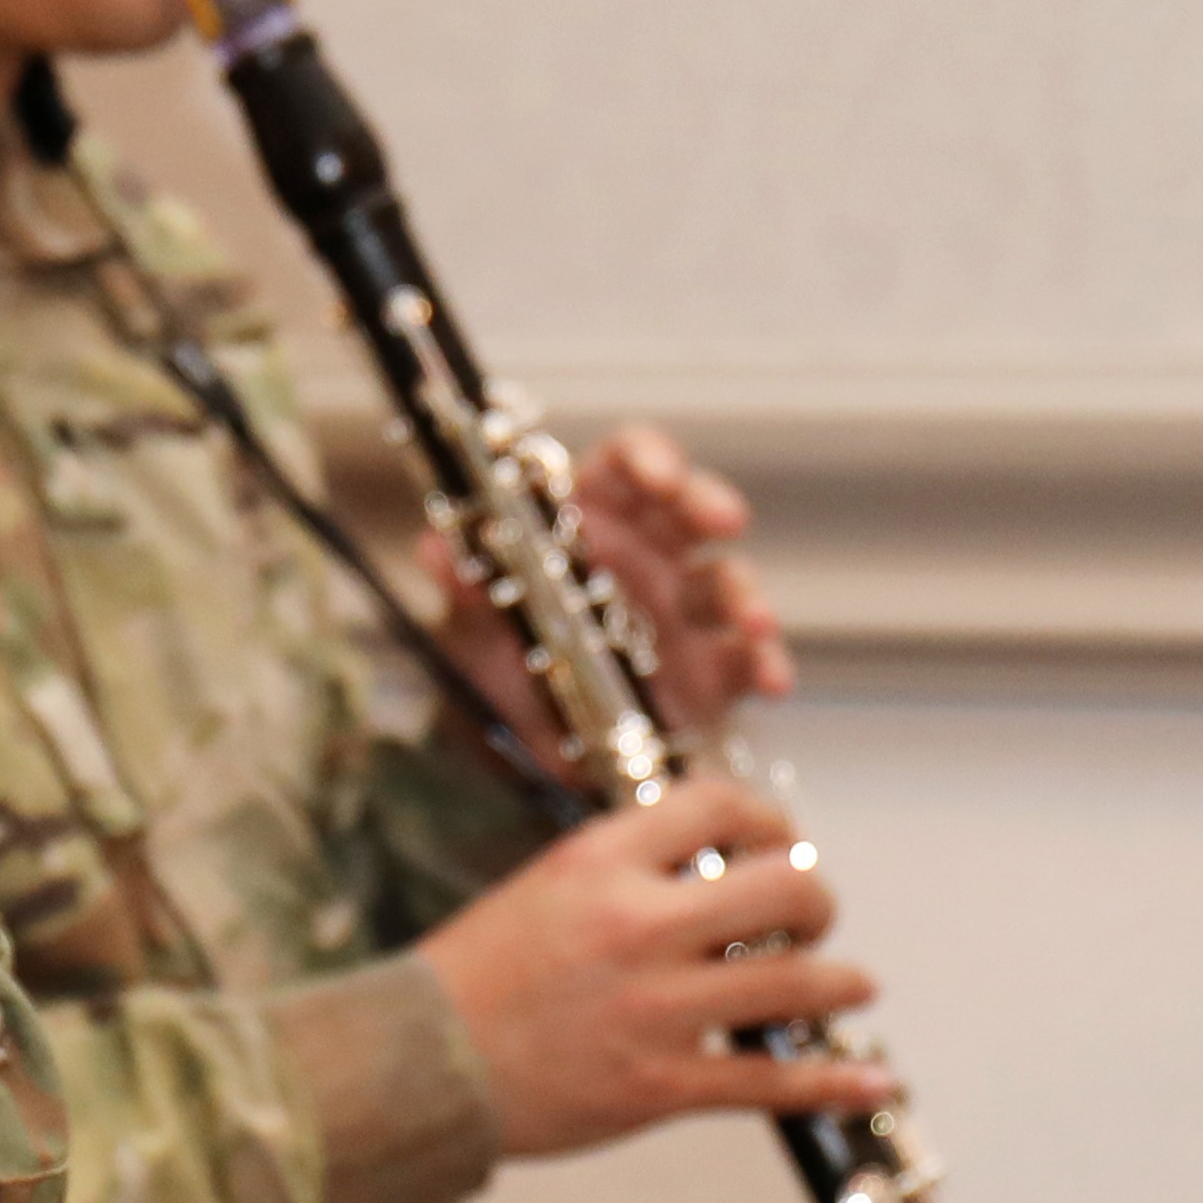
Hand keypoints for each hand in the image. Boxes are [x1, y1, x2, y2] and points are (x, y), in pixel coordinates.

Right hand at [413, 771, 896, 1162]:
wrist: (411, 1067)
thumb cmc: (470, 979)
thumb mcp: (541, 889)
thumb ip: (622, 873)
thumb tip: (708, 869)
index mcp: (600, 863)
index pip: (718, 807)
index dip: (769, 820)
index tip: (780, 839)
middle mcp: (637, 926)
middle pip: (783, 887)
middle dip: (817, 901)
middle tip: (813, 918)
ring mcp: (654, 1009)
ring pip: (794, 982)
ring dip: (841, 982)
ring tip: (854, 986)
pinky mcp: (658, 1085)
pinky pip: (772, 1082)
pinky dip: (835, 1082)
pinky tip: (872, 1082)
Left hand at [441, 423, 790, 755]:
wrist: (518, 745)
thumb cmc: (498, 664)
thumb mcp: (470, 630)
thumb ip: (463, 589)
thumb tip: (433, 548)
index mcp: (588, 524)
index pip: (624, 466)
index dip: (647, 457)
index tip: (659, 472)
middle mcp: (643, 556)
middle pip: (687, 508)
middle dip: (709, 504)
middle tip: (722, 518)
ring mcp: (682, 611)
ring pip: (725, 580)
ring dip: (746, 593)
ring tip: (754, 622)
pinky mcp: (708, 668)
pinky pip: (746, 657)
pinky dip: (764, 663)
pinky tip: (769, 680)